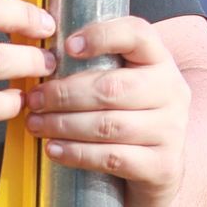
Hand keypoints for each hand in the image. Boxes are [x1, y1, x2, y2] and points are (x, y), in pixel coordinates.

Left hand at [22, 14, 189, 199]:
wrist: (162, 172)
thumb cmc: (131, 119)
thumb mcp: (123, 84)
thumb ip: (96, 65)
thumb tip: (42, 52)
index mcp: (160, 62)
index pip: (138, 35)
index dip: (102, 35)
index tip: (67, 46)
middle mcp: (172, 92)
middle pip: (112, 87)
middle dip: (65, 94)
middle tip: (35, 99)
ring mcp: (170, 130)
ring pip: (108, 125)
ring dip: (63, 125)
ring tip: (36, 124)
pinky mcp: (162, 166)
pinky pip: (112, 157)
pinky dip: (77, 153)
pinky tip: (54, 149)